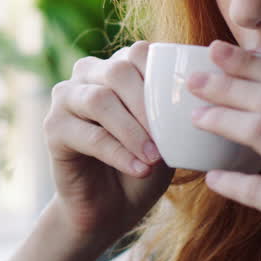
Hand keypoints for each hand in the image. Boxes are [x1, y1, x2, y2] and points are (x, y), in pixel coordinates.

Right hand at [43, 41, 173, 249]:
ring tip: (155, 157)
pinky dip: (119, 153)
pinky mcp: (53, 128)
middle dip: (147, 104)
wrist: (110, 208)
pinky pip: (89, 135)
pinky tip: (140, 169)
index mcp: (117, 67)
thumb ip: (178, 111)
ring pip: (99, 100)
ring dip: (132, 130)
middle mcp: (87, 75)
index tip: (187, 109)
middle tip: (168, 137)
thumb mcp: (168, 136)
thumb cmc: (144, 165)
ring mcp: (65, 99)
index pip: (139, 52)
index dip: (164, 76)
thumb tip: (208, 94)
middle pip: (117, 71)